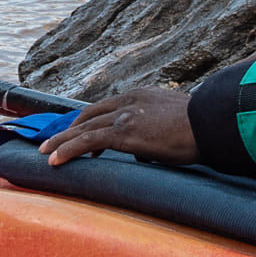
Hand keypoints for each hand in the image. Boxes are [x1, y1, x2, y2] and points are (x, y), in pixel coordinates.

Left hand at [40, 87, 196, 166]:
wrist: (210, 124)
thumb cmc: (202, 128)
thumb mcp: (175, 123)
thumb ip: (159, 130)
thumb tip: (152, 148)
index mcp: (141, 96)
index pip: (107, 107)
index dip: (91, 121)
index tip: (82, 135)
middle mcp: (129, 101)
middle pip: (89, 114)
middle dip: (69, 129)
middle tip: (53, 141)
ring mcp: (125, 115)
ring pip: (83, 127)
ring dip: (61, 141)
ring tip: (45, 153)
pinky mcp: (123, 132)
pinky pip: (87, 141)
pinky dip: (69, 150)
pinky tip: (56, 160)